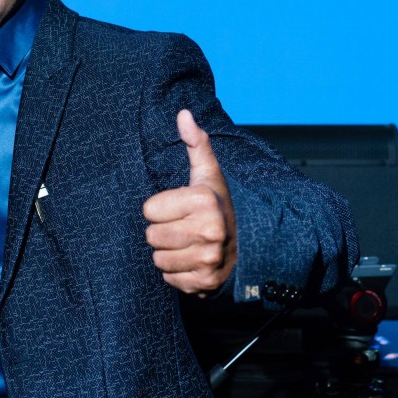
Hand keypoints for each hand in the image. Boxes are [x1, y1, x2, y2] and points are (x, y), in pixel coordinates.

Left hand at [143, 109, 236, 296]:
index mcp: (204, 201)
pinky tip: (192, 262)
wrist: (249, 246)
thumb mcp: (208, 174)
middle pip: (151, 236)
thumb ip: (195, 143)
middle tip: (184, 228)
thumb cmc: (218, 205)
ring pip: (158, 259)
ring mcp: (208, 259)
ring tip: (188, 245)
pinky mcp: (205, 283)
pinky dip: (178, 273)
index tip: (181, 208)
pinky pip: (169, 279)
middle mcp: (209, 231)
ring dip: (169, 254)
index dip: (161, 209)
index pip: (149, 210)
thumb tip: (183, 114)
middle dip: (163, 232)